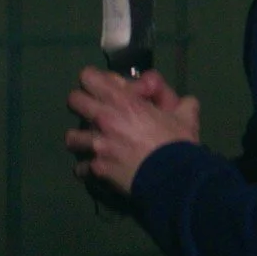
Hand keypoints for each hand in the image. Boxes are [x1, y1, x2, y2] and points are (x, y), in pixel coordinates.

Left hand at [65, 67, 200, 196]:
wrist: (172, 178)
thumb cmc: (177, 142)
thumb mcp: (185, 114)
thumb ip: (180, 102)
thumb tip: (183, 101)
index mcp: (122, 101)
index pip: (89, 77)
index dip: (96, 80)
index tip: (107, 88)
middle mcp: (103, 119)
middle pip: (73, 100)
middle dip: (83, 103)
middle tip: (96, 111)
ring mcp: (96, 146)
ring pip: (71, 136)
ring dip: (81, 138)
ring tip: (93, 143)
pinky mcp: (96, 169)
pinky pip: (81, 168)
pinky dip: (87, 168)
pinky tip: (97, 168)